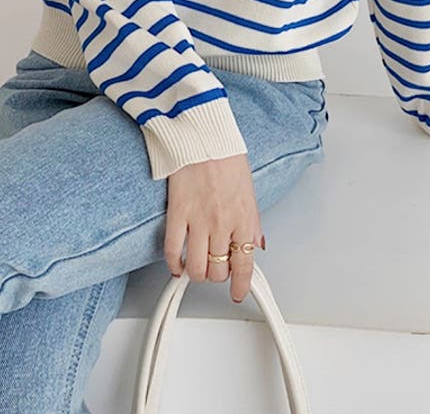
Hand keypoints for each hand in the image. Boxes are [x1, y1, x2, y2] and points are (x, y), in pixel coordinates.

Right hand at [164, 153, 263, 303]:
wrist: (203, 137)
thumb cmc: (226, 158)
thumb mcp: (250, 191)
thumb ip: (252, 222)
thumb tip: (256, 244)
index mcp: (244, 217)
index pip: (245, 264)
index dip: (241, 285)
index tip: (237, 292)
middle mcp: (222, 223)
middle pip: (219, 270)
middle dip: (218, 275)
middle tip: (217, 268)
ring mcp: (198, 221)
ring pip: (197, 268)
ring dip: (198, 273)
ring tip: (198, 267)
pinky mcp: (177, 214)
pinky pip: (173, 251)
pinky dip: (174, 264)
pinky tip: (178, 264)